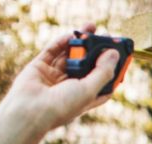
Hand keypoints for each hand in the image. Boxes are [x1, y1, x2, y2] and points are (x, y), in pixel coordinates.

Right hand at [1, 24, 120, 132]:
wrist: (30, 110)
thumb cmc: (62, 106)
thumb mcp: (89, 89)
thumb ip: (103, 71)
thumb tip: (114, 54)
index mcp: (85, 97)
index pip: (103, 83)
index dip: (112, 70)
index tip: (121, 56)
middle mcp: (70, 87)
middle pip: (87, 65)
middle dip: (96, 51)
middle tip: (106, 35)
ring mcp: (55, 76)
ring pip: (70, 55)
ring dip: (80, 41)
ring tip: (91, 26)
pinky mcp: (40, 67)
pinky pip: (52, 51)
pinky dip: (61, 42)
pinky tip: (71, 34)